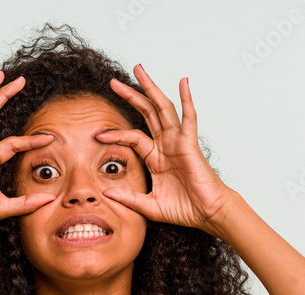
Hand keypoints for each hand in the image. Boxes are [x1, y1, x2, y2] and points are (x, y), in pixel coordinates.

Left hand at [96, 64, 235, 237]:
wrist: (207, 214)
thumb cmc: (185, 209)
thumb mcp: (149, 206)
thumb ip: (129, 199)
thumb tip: (106, 193)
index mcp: (156, 158)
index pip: (132, 138)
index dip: (115, 134)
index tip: (97, 134)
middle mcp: (166, 145)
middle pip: (146, 113)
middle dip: (131, 96)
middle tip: (113, 82)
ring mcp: (178, 142)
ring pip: (162, 108)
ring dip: (151, 88)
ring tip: (138, 71)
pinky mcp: (190, 144)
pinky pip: (189, 118)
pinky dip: (187, 99)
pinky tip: (183, 82)